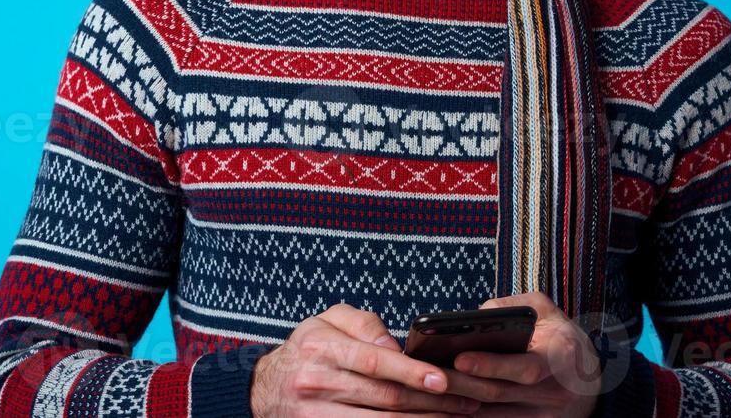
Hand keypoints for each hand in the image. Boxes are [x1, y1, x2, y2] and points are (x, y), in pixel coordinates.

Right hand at [250, 302, 482, 417]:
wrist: (263, 389)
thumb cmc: (307, 348)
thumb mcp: (327, 321)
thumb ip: (362, 324)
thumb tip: (395, 346)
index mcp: (321, 347)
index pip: (374, 361)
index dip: (412, 372)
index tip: (443, 379)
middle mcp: (317, 382)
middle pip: (384, 398)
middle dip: (431, 403)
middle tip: (467, 401)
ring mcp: (317, 414)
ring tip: (457, 417)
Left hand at [438, 293, 604, 417]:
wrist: (590, 379)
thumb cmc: (561, 337)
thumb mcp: (546, 311)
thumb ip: (513, 306)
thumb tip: (477, 316)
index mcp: (559, 357)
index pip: (524, 367)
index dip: (491, 365)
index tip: (460, 357)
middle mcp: (552, 392)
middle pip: (499, 393)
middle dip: (461, 385)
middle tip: (428, 375)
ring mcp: (543, 416)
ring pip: (493, 415)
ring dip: (458, 405)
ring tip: (427, 391)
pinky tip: (445, 409)